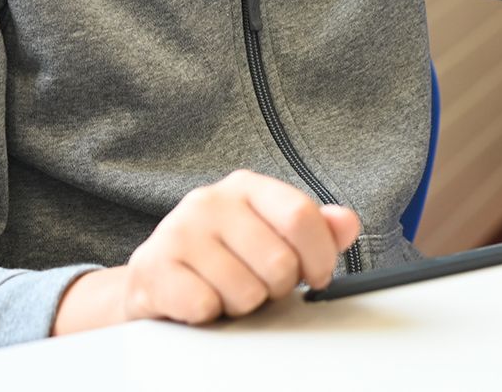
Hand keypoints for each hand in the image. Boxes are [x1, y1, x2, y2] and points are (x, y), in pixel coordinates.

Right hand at [52, 170, 361, 333]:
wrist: (155, 278)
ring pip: (245, 292)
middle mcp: (209, 200)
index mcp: (245, 186)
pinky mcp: (154, 266)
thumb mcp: (271, 236)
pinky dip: (209, 314)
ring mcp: (178, 231)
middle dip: (275, 288)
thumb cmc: (222, 257)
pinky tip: (199, 299)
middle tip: (257, 284)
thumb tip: (347, 223)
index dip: (319, 257)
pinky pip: (206, 306)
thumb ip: (315, 230)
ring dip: (240, 305)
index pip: (301, 215)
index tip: (316, 276)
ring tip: (225, 291)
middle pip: (279, 263)